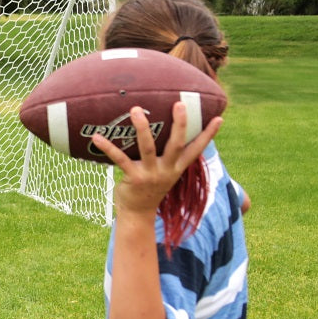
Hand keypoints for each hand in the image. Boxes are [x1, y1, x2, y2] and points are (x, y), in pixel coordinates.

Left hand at [90, 102, 222, 216]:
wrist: (137, 214)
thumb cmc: (150, 187)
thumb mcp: (165, 173)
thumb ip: (168, 156)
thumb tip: (166, 133)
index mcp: (176, 167)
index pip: (196, 149)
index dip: (208, 135)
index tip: (219, 118)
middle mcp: (167, 170)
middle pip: (176, 144)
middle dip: (180, 124)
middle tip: (179, 104)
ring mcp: (150, 174)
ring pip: (148, 148)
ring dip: (142, 128)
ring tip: (136, 109)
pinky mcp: (134, 178)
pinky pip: (120, 159)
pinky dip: (108, 147)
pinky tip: (97, 136)